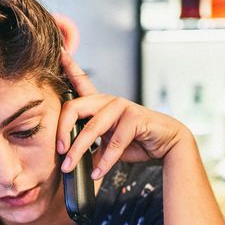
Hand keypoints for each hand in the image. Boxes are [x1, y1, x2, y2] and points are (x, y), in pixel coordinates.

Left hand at [57, 50, 185, 179]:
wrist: (166, 145)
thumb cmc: (136, 142)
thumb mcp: (107, 146)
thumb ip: (91, 149)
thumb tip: (71, 164)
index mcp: (100, 104)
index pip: (80, 82)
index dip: (69, 66)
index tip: (58, 51)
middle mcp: (108, 101)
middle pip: (74, 107)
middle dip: (61, 130)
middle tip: (58, 151)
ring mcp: (121, 107)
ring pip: (91, 128)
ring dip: (78, 151)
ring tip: (70, 167)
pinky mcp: (134, 118)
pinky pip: (114, 142)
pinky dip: (104, 161)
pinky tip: (97, 173)